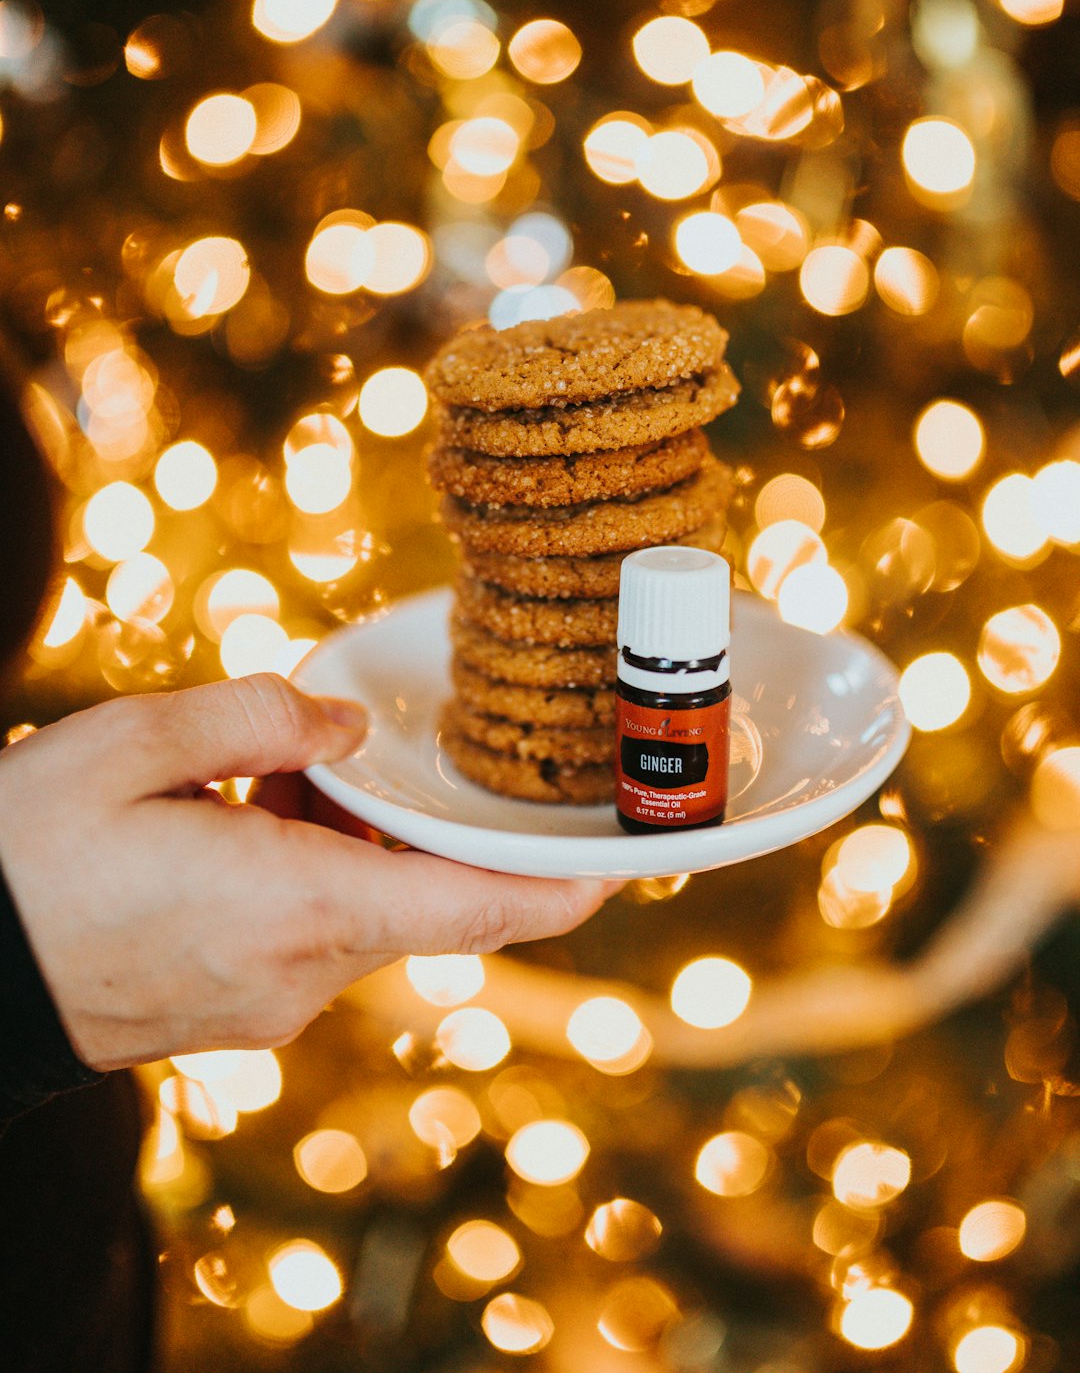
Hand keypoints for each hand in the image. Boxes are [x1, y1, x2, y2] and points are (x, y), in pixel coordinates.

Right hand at [0, 674, 612, 1070]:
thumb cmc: (23, 857)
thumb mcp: (130, 746)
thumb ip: (259, 719)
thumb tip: (341, 725)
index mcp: (297, 905)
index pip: (479, 909)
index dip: (566, 889)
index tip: (629, 864)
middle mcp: (301, 972)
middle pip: (419, 896)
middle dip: (418, 825)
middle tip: (382, 749)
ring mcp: (268, 1006)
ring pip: (362, 913)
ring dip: (350, 844)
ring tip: (272, 771)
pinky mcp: (234, 1015)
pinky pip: (310, 936)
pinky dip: (308, 875)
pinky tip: (242, 820)